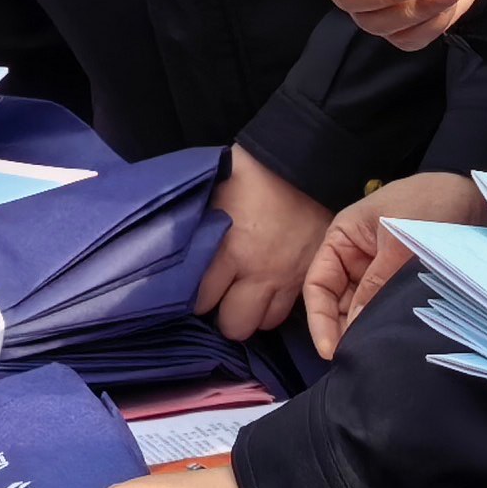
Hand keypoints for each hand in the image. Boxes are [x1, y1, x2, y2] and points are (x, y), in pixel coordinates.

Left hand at [194, 144, 331, 343]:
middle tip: (220, 297)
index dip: (195, 298)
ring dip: (253, 311)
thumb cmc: (254, 171)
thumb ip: (199, 225)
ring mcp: (288, 278)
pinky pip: (291, 310)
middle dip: (224, 314)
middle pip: (235, 325)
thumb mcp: (216, 191)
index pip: (202, 301)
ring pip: (265, 323)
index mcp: (230, 250)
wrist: (309, 161)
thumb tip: (176, 245)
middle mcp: (259, 273)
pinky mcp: (310, 276)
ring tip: (246, 295)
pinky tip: (268, 291)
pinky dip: (277, 305)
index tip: (193, 289)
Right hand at [305, 170, 486, 357]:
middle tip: (354, 361)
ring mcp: (378, 269)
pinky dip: (385, 322)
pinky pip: (385, 306)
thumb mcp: (398, 243)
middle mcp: (355, 256)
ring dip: (364, 329)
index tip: (330, 351)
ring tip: (372, 355)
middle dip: (342, 330)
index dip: (319, 320)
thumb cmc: (429, 204)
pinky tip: (391, 340)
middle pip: (336, 302)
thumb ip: (376, 285)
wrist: (473, 195)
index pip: (318, 285)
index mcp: (342, 239)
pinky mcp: (400, 280)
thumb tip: (355, 328)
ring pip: (360, 308)